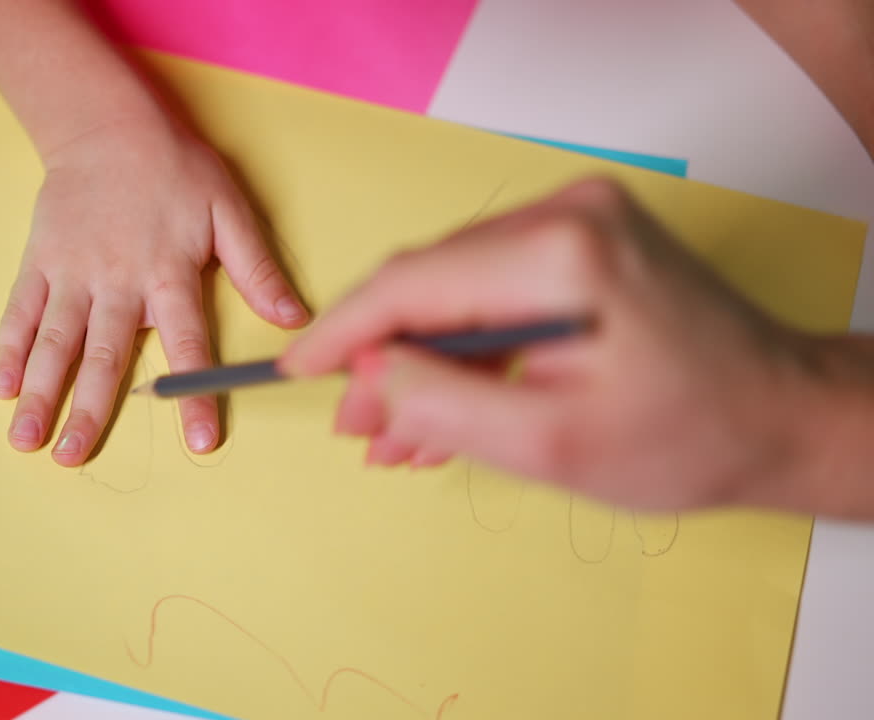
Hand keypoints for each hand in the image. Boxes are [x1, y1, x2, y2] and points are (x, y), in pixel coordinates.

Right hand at [0, 122, 307, 465]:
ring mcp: (72, 273)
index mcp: (168, 273)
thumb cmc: (176, 168)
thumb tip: (296, 319)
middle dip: (89, 411)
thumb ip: (257, 269)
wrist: (107, 124)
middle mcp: (117, 281)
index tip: (199, 442)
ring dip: (39, 392)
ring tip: (26, 438)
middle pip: (104, 356)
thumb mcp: (229, 209)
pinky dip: (8, 349)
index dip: (194, 395)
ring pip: (54, 341)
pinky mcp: (40, 262)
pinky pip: (20, 312)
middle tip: (74, 458)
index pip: (187, 344)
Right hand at [280, 177, 836, 511]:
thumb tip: (368, 376)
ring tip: (393, 434)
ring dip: (420, 359)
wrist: (784, 416)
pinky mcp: (581, 240)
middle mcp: (567, 212)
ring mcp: (577, 220)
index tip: (294, 370)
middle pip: (430, 282)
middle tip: (355, 427)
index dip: (343, 331)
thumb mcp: (551, 444)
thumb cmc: (689, 437)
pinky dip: (462, 346)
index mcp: (562, 251)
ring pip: (455, 289)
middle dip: (383, 357)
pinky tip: (439, 402)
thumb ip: (443, 403)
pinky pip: (491, 290)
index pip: (412, 282)